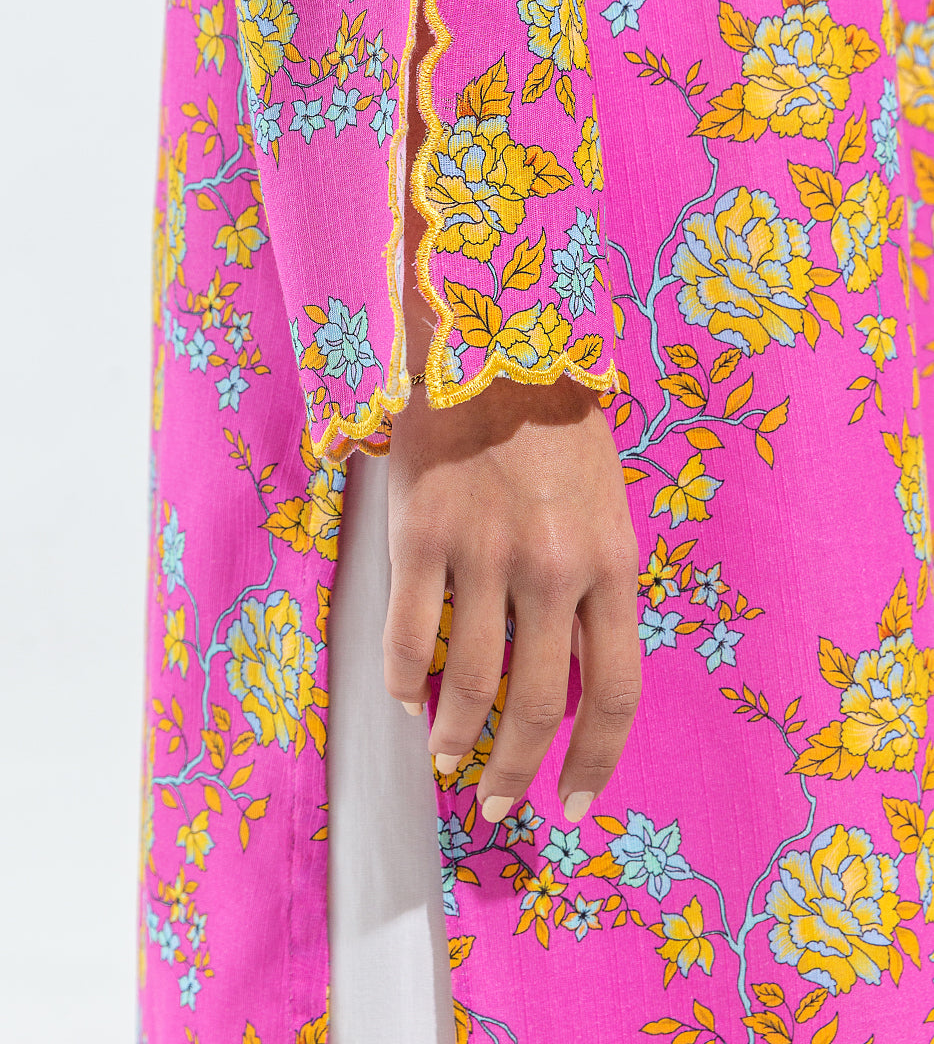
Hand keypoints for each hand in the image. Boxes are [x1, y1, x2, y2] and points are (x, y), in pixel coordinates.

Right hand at [384, 373, 640, 823]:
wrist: (492, 349)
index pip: (615, 690)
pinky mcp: (422, 535)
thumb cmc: (558, 431)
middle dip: (517, 772)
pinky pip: (409, 638)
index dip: (595, 760)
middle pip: (538, 705)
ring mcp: (485, 552)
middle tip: (498, 803)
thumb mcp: (607, 508)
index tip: (573, 802)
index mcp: (613, 564)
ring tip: (445, 757)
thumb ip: (597, 589)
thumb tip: (570, 680)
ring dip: (455, 737)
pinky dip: (404, 683)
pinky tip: (406, 698)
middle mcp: (554, 568)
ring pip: (469, 684)